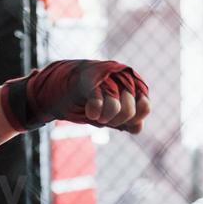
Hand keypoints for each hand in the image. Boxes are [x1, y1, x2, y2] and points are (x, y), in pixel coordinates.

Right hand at [0, 59, 149, 132]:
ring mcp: (107, 75)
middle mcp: (121, 76)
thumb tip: (137, 128)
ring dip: (107, 119)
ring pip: (117, 108)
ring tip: (97, 117)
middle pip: (131, 110)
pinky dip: (96, 110)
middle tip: (105, 120)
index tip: (121, 122)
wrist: (57, 86)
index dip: (134, 119)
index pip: (144, 107)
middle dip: (117, 121)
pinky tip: (90, 113)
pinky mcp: (90, 77)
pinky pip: (99, 99)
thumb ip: (124, 119)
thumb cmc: (85, 98)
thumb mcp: (107, 110)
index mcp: (130, 82)